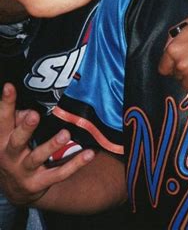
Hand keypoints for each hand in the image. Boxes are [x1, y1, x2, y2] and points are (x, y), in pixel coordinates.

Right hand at [0, 83, 94, 204]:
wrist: (15, 190)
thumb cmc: (16, 151)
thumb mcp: (10, 136)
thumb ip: (19, 120)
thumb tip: (30, 110)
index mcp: (2, 140)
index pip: (3, 120)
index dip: (5, 103)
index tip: (9, 87)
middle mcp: (10, 155)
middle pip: (17, 140)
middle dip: (26, 128)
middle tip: (34, 115)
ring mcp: (24, 171)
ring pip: (38, 157)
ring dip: (52, 145)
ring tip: (65, 134)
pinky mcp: (39, 183)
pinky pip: (59, 173)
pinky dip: (75, 164)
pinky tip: (89, 154)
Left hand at [158, 15, 187, 102]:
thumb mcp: (187, 25)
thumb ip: (173, 38)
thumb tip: (168, 49)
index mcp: (173, 50)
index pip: (164, 68)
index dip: (171, 67)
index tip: (177, 68)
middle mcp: (181, 64)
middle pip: (177, 77)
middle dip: (184, 72)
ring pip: (187, 86)